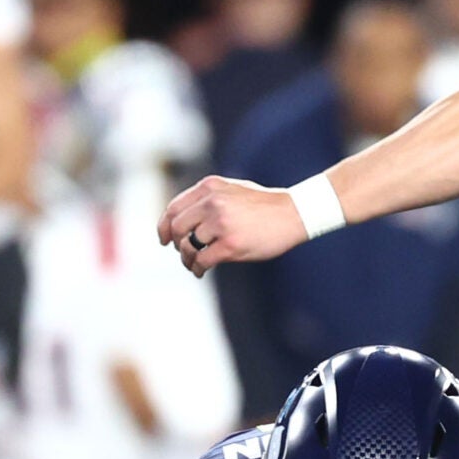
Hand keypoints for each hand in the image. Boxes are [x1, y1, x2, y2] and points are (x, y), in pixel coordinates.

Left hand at [158, 176, 309, 276]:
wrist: (295, 213)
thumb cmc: (265, 204)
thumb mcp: (233, 189)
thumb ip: (208, 198)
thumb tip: (182, 218)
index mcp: (210, 187)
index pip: (174, 208)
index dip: (164, 226)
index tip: (164, 239)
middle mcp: (212, 202)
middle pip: (176, 228)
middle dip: (176, 244)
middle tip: (184, 253)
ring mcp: (221, 223)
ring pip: (187, 246)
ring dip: (187, 259)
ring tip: (194, 264)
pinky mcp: (230, 244)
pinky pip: (202, 260)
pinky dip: (197, 268)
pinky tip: (201, 271)